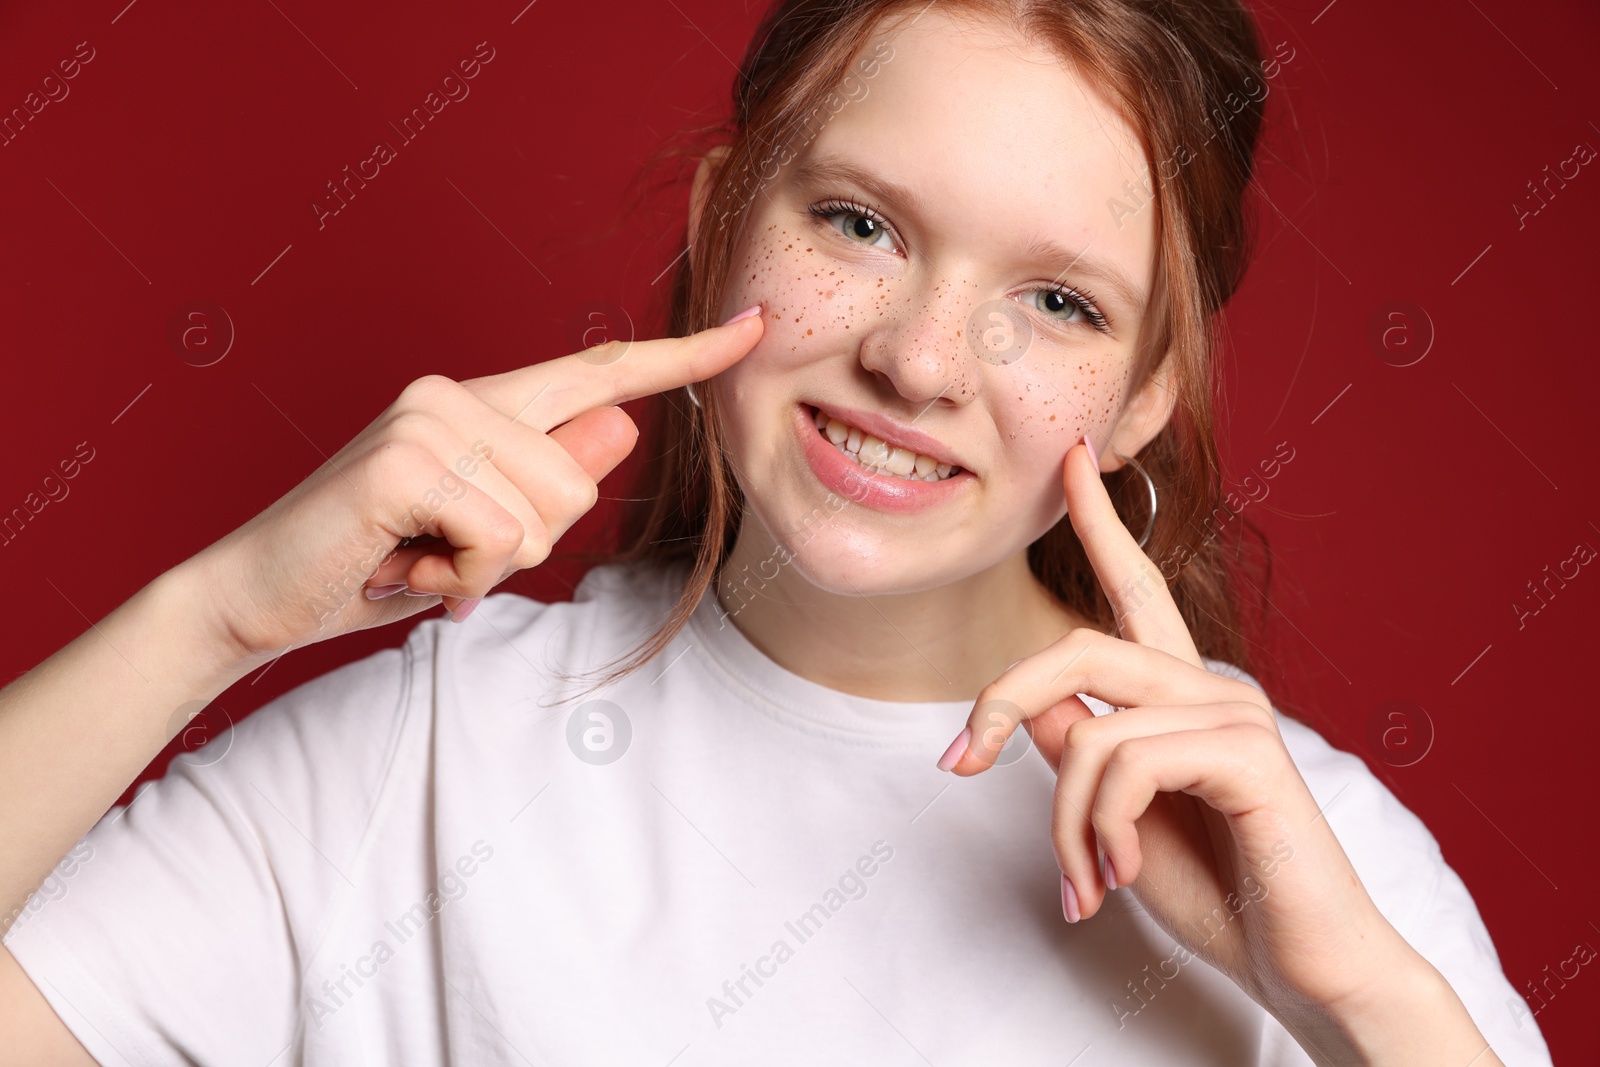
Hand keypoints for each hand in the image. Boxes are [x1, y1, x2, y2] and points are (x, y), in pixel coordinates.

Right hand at [188, 310, 763, 660]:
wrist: (259, 593)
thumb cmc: (376, 558)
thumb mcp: (479, 522)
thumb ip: (548, 473)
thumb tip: (623, 422)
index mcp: (484, 402)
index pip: (600, 370)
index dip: (682, 355)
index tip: (751, 329)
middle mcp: (458, 391)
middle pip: (580, 482)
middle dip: (524, 545)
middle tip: (445, 550)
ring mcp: (429, 415)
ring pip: (545, 515)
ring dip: (487, 565)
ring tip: (420, 555)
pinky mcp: (405, 457)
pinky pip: (500, 538)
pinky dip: (461, 576)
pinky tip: (404, 565)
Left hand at [939, 438, 1497, 1061]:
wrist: (1302, 966)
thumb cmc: (1218, 894)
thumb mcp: (1116, 818)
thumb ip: (1080, 750)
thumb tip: (1028, 703)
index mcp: (1178, 696)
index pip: (1135, 589)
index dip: (1102, 522)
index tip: (1074, 459)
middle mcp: (1209, 688)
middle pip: (1077, 650)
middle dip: (999, 703)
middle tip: (957, 766)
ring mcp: (1234, 714)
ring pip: (1089, 730)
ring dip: (1063, 819)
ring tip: (1084, 882)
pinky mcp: (1249, 753)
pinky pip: (1127, 762)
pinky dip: (1102, 827)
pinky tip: (1121, 874)